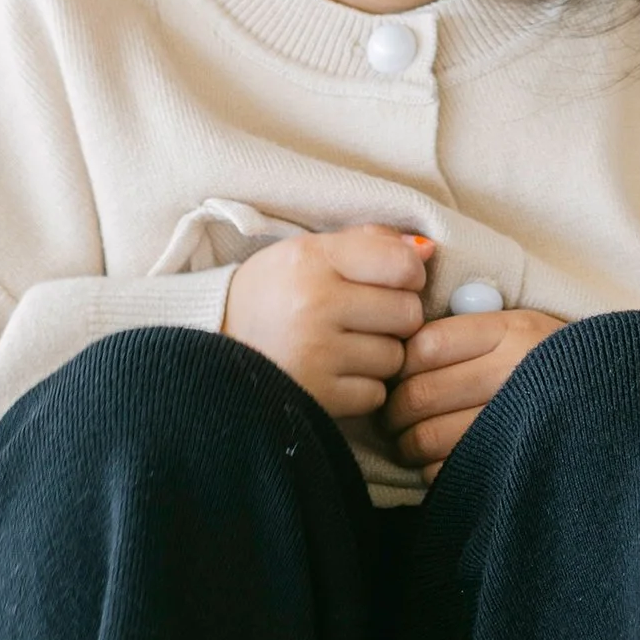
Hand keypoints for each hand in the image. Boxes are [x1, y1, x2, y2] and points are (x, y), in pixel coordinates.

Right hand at [223, 223, 429, 413]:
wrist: (210, 349)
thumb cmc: (270, 295)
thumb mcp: (307, 253)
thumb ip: (368, 243)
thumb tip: (428, 251)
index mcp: (311, 259)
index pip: (402, 266)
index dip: (406, 276)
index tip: (389, 282)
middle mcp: (314, 304)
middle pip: (407, 314)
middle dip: (395, 319)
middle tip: (364, 319)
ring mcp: (315, 354)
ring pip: (395, 357)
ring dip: (379, 356)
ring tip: (345, 347)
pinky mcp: (316, 396)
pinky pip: (375, 394)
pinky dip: (363, 388)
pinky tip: (335, 374)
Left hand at [384, 305, 565, 472]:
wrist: (622, 398)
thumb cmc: (558, 361)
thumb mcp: (521, 327)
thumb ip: (469, 331)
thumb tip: (404, 346)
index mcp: (509, 331)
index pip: (425, 345)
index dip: (400, 364)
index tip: (397, 375)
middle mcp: (511, 371)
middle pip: (420, 393)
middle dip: (394, 411)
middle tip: (392, 418)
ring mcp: (513, 419)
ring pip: (427, 436)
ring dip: (408, 445)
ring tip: (409, 444)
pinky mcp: (514, 460)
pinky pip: (449, 469)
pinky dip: (433, 469)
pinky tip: (440, 462)